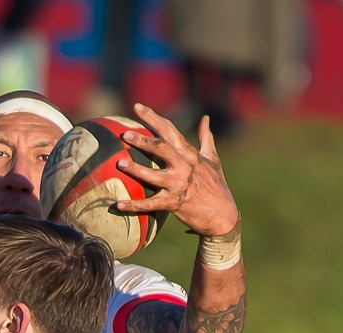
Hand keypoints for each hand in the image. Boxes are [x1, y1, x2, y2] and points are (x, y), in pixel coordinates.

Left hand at [116, 104, 239, 239]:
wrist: (223, 215)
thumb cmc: (216, 186)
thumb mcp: (212, 159)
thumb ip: (205, 138)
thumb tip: (205, 119)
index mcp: (190, 154)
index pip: (170, 130)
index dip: (153, 117)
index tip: (137, 107)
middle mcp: (184, 166)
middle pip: (161, 148)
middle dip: (142, 140)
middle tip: (124, 134)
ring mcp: (179, 184)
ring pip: (153, 175)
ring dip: (136, 170)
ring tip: (120, 164)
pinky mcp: (175, 203)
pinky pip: (151, 205)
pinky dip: (135, 205)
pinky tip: (119, 205)